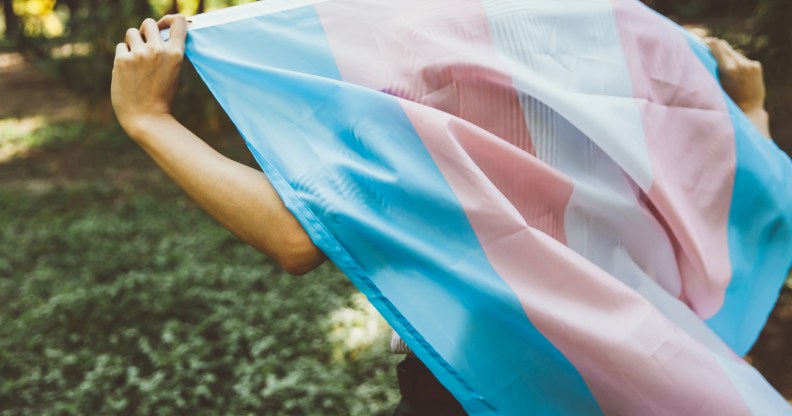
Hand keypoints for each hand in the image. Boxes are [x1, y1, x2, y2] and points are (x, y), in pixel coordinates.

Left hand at [111, 15, 187, 138]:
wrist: (146, 117)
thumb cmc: (161, 96)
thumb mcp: (173, 71)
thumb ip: (168, 51)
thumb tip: (159, 32)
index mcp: (176, 54)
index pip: (178, 22)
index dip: (170, 19)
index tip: (166, 25)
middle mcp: (158, 50)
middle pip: (149, 23)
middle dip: (146, 31)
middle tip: (145, 44)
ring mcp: (139, 54)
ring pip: (132, 32)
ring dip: (133, 42)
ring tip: (136, 60)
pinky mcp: (122, 60)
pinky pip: (121, 47)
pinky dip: (123, 56)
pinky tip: (128, 72)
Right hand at [705, 37, 765, 113]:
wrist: (749, 111)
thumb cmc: (726, 102)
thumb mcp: (715, 85)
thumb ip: (711, 69)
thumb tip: (701, 55)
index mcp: (729, 68)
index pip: (716, 45)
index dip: (707, 43)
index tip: (700, 43)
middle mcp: (741, 63)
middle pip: (724, 46)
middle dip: (715, 47)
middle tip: (706, 50)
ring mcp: (751, 64)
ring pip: (733, 53)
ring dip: (726, 57)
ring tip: (721, 69)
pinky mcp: (756, 66)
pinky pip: (741, 59)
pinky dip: (735, 63)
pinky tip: (733, 74)